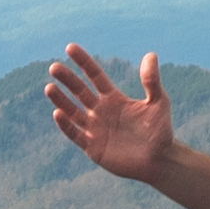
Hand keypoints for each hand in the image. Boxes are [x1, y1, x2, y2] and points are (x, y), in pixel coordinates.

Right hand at [47, 45, 175, 182]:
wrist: (160, 160)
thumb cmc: (160, 131)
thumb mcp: (158, 102)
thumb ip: (151, 80)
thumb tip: (151, 55)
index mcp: (113, 99)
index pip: (94, 76)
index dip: (83, 62)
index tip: (70, 48)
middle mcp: (100, 112)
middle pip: (79, 92)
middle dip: (67, 79)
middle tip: (54, 67)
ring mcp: (95, 129)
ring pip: (73, 112)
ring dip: (61, 100)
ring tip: (49, 88)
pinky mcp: (93, 148)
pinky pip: (76, 135)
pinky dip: (66, 125)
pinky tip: (58, 113)